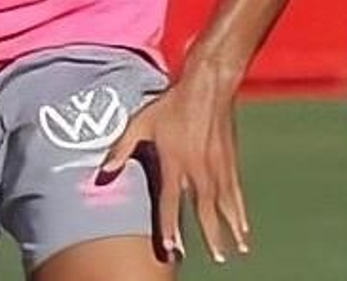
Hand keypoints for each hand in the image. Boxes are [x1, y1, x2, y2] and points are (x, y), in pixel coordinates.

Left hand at [98, 65, 247, 264]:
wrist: (208, 87)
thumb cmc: (172, 104)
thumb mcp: (140, 123)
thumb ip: (121, 149)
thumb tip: (102, 173)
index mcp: (174, 163)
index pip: (169, 203)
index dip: (169, 227)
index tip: (171, 249)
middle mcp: (198, 170)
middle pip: (204, 211)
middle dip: (209, 237)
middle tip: (214, 259)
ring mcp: (217, 168)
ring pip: (225, 206)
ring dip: (230, 230)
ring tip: (235, 252)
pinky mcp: (230, 162)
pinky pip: (236, 194)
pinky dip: (240, 213)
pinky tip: (244, 229)